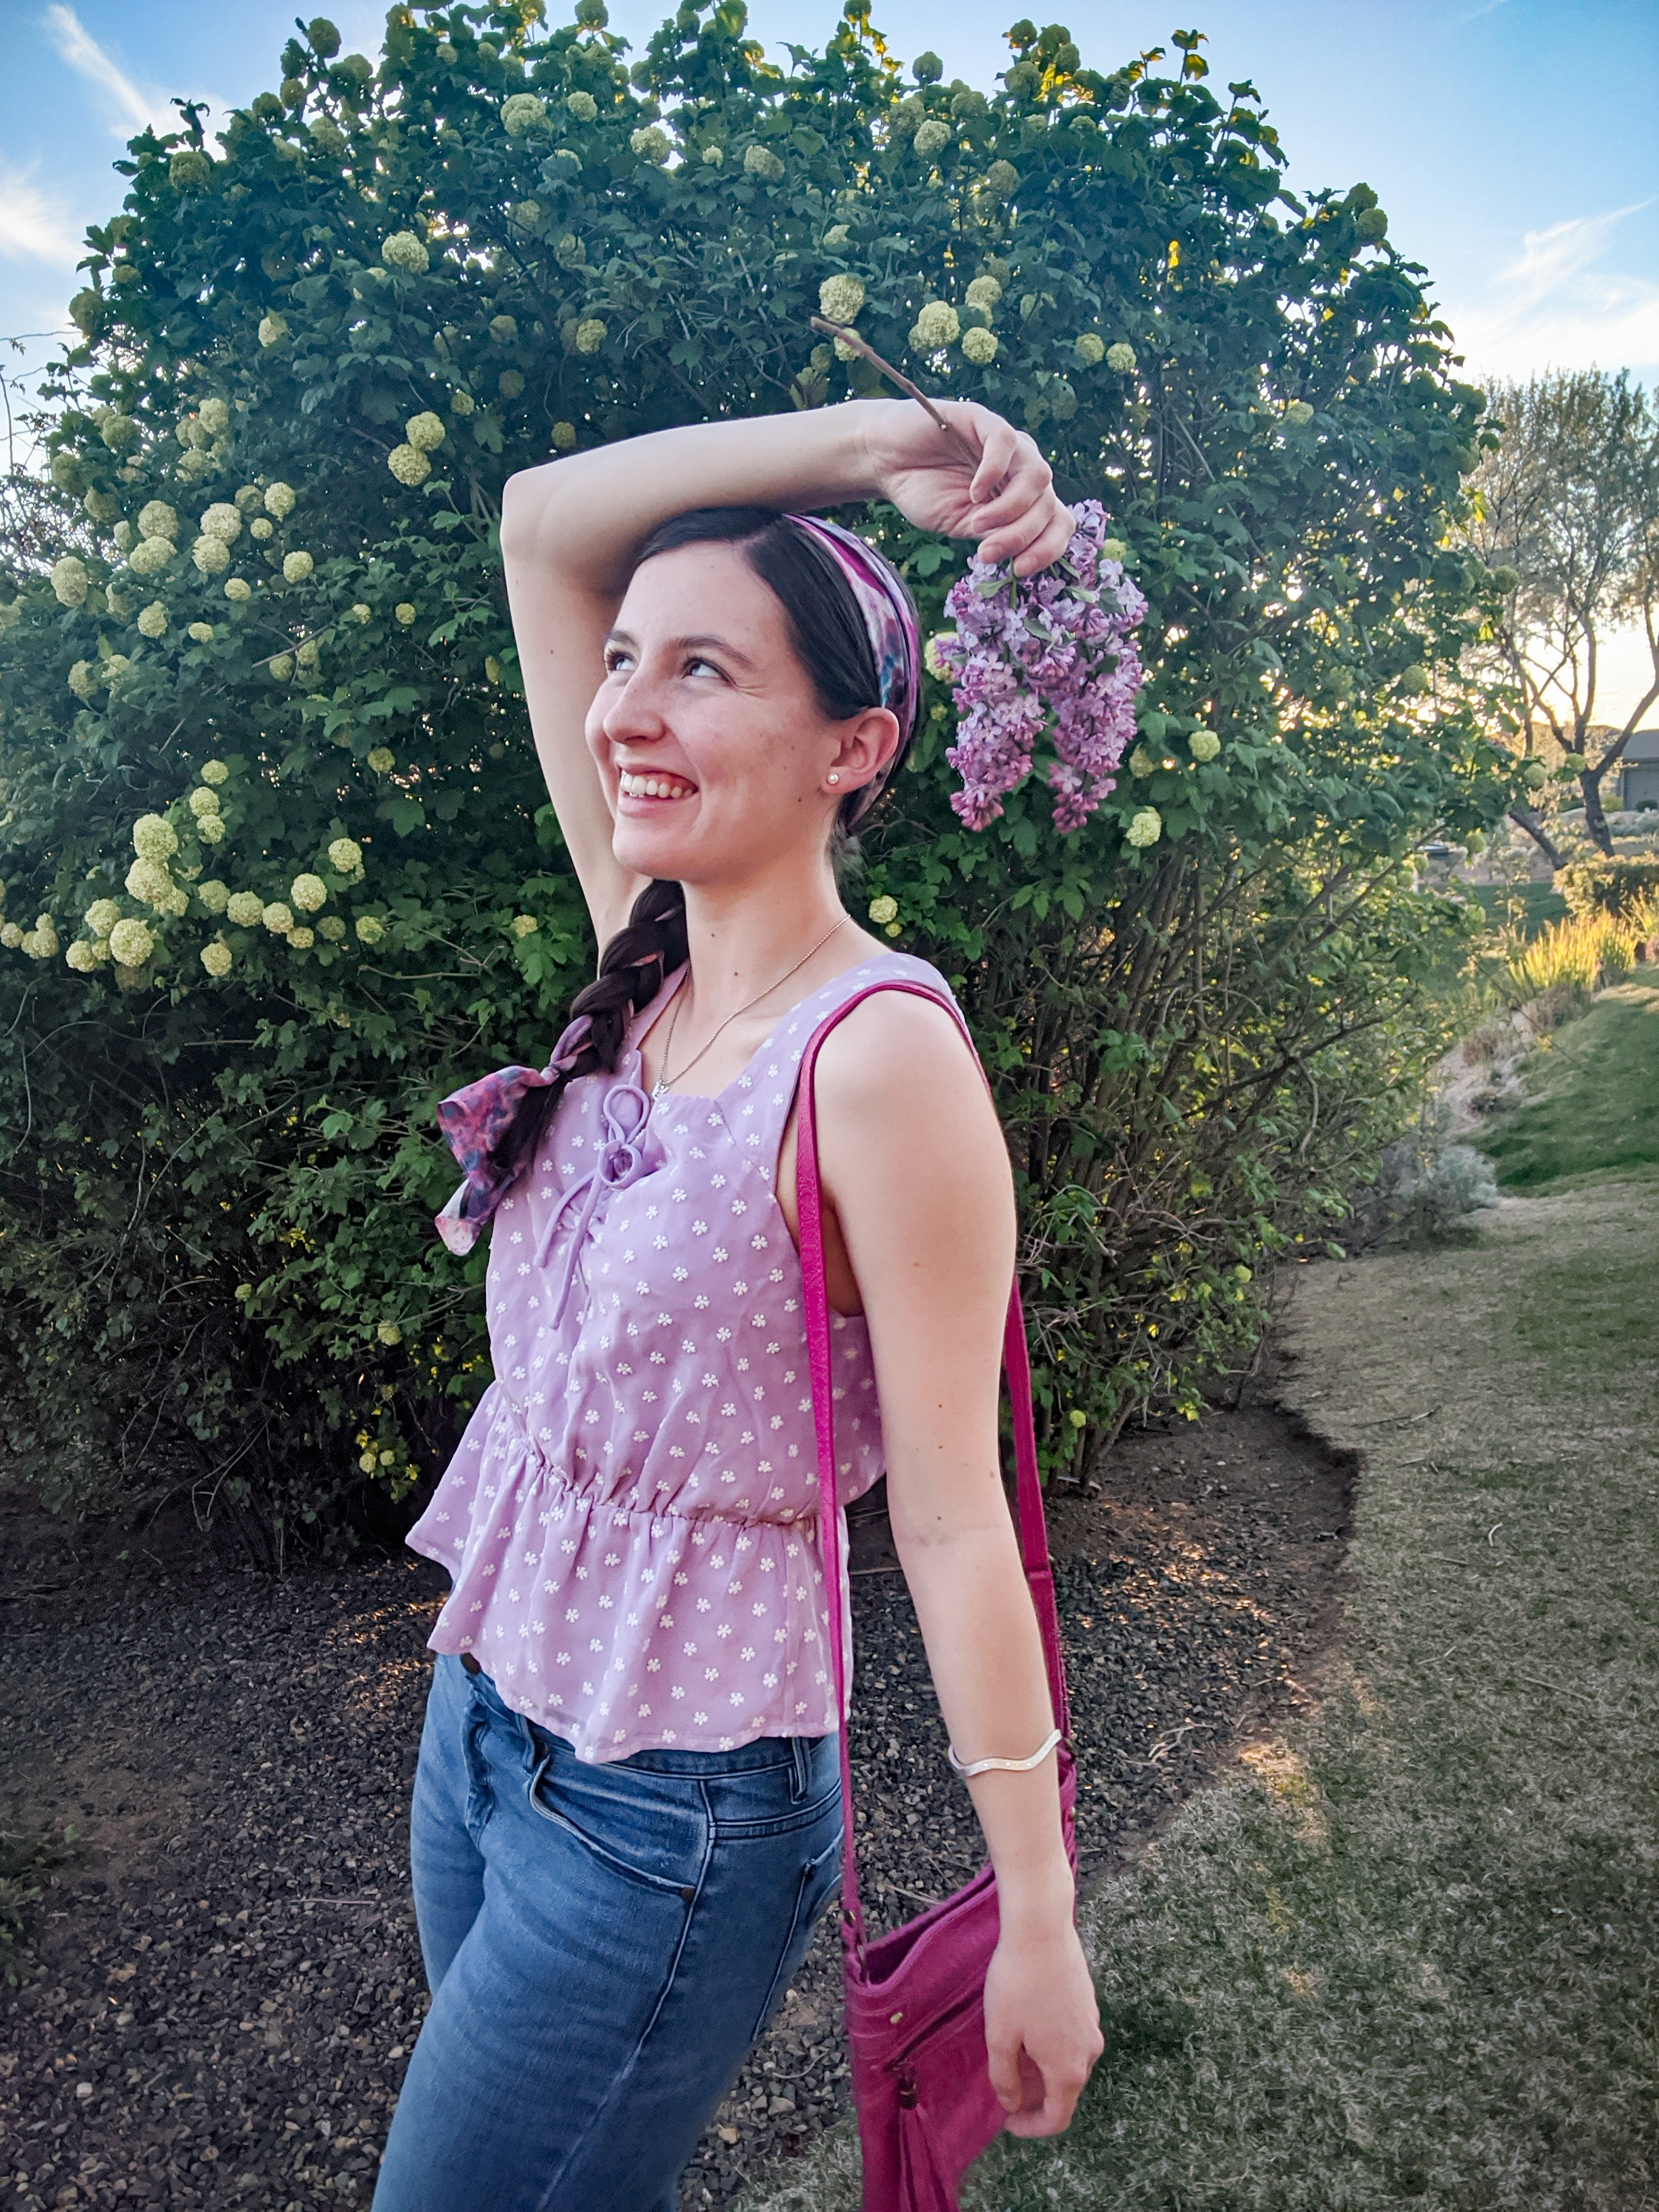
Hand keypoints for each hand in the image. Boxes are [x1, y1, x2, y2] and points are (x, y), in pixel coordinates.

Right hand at [857, 399, 1074, 575]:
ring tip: (976, 522)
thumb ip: (994, 534)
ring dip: (1011, 508)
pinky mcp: (984, 419)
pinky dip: (994, 472)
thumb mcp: (961, 524)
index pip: (1057, 522)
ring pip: (1038, 476)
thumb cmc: (923, 491)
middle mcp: (1021, 470)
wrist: (884, 460)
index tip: (1019, 570)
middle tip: (985, 554)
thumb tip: (1021, 554)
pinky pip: (1007, 442)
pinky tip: (975, 493)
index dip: (1048, 548)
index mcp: (1021, 497)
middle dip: (1022, 536)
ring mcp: (1008, 444)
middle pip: (1049, 504)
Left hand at [982, 1916, 1103, 2136]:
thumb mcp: (1000, 2036)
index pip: (1057, 2118)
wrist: (1041, 1930)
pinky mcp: (1088, 2003)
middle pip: (1064, 2091)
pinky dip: (1051, 2047)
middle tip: (1004, 2086)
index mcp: (1068, 2068)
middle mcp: (1088, 2051)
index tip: (1007, 2121)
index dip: (1031, 2127)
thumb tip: (1012, 2103)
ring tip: (1012, 2055)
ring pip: (1068, 2063)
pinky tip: (1028, 2027)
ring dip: (1042, 2070)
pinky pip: (1071, 2039)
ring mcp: (1091, 2025)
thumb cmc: (1017, 1984)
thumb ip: (1004, 2078)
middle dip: (1035, 2097)